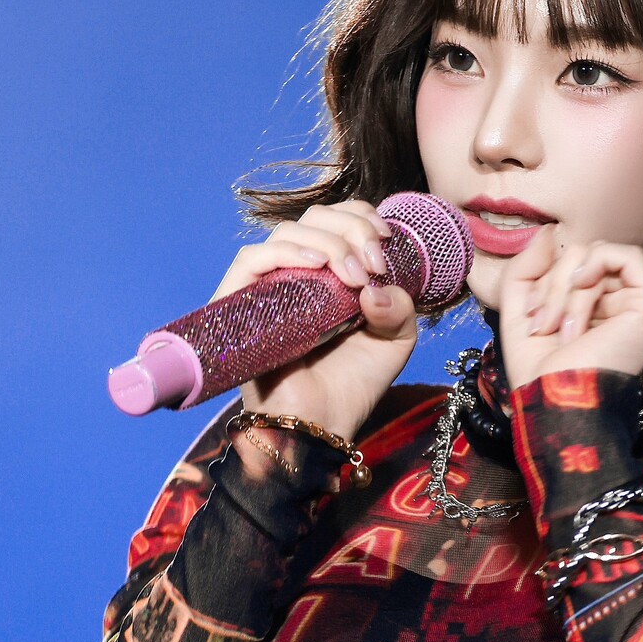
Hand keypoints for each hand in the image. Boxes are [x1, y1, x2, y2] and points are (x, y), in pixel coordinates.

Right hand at [211, 198, 417, 441]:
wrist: (319, 424)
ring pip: (287, 231)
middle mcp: (296, 273)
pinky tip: (317, 265)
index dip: (362, 218)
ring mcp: (266, 286)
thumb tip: (377, 287)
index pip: (337, 219)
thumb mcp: (395, 342)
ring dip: (329, 242)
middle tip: (374, 266)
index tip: (386, 243)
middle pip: (315, 217)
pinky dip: (287, 252)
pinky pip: (252, 258)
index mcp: (329, 274)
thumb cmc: (351, 386)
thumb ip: (402, 308)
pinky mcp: (239, 303)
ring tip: (354, 276)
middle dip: (353, 229)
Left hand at [496, 225, 642, 392]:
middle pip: (586, 258)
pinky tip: (581, 289)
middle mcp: (627, 310)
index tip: (531, 317)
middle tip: (543, 325)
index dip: (547, 280)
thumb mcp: (519, 310)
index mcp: (601, 312)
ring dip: (566, 287)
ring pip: (599, 257)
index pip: (575, 267)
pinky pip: (627, 256)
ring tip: (559, 327)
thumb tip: (549, 231)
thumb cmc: (538, 373)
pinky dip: (595, 265)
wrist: (553, 403)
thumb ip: (527, 268)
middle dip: (553, 285)